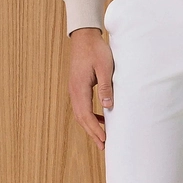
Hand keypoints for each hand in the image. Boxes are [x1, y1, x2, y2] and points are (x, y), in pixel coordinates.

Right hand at [68, 28, 113, 150]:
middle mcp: (74, 91)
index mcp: (80, 88)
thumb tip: (108, 106)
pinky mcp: (77, 86)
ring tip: (101, 137)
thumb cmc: (96, 50)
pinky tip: (100, 117)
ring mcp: (74, 89)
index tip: (104, 139)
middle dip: (92, 133)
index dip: (95, 129)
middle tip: (103, 146)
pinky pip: (82, 106)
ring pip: (81, 113)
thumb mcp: (105, 67)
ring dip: (90, 126)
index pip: (86, 115)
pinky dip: (90, 115)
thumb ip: (106, 86)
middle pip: (81, 118)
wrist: (84, 37)